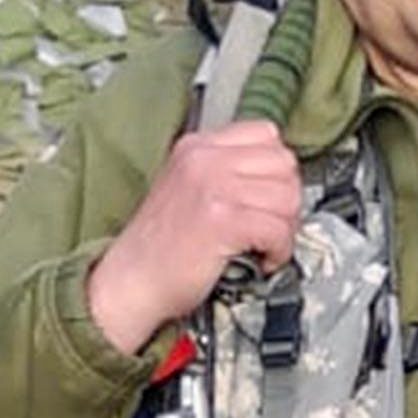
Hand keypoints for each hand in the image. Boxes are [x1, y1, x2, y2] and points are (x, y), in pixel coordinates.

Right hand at [87, 120, 300, 353]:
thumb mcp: (186, 186)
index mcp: (196, 147)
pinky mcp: (223, 221)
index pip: (266, 134)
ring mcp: (213, 187)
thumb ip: (225, 171)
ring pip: (288, 196)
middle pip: (284, 163)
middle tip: (271, 225)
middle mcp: (204, 159)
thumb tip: (278, 176)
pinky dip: (279, 250)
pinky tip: (262, 260)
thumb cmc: (159, 246)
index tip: (269, 196)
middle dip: (287, 200)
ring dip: (285, 228)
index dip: (277, 170)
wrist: (129, 283)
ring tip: (264, 245)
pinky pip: (278, 228)